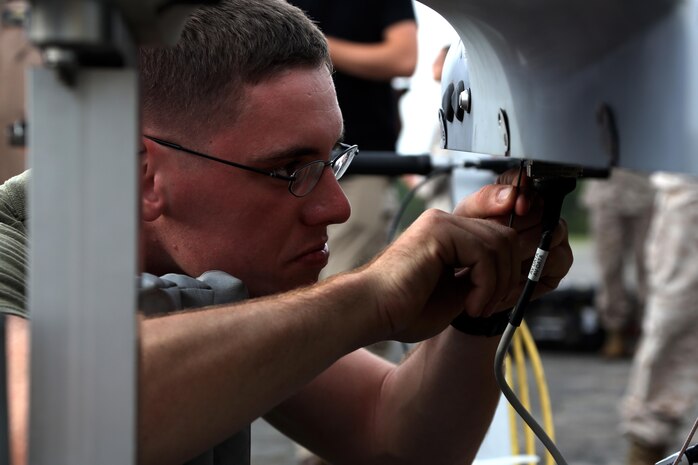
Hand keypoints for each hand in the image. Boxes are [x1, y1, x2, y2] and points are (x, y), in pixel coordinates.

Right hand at [361, 169, 572, 341]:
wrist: (372, 311)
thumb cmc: (403, 309)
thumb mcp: (457, 294)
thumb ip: (481, 278)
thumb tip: (516, 276)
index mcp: (449, 235)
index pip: (497, 229)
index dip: (517, 248)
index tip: (525, 275)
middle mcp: (446, 222)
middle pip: (505, 235)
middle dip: (510, 275)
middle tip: (490, 304)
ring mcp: (441, 222)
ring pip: (500, 243)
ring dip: (497, 284)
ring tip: (477, 306)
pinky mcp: (438, 230)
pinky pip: (484, 253)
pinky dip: (486, 284)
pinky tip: (471, 303)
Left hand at [454, 169, 572, 307]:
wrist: (463, 278)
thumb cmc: (465, 244)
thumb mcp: (465, 218)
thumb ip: (484, 200)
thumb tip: (512, 195)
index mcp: (516, 196)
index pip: (532, 182)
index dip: (527, 193)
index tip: (518, 206)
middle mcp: (540, 214)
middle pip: (545, 210)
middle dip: (519, 227)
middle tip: (500, 240)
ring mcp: (551, 238)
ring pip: (552, 234)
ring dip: (525, 248)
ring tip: (502, 258)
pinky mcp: (557, 264)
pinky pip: (558, 259)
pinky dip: (536, 266)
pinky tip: (515, 271)